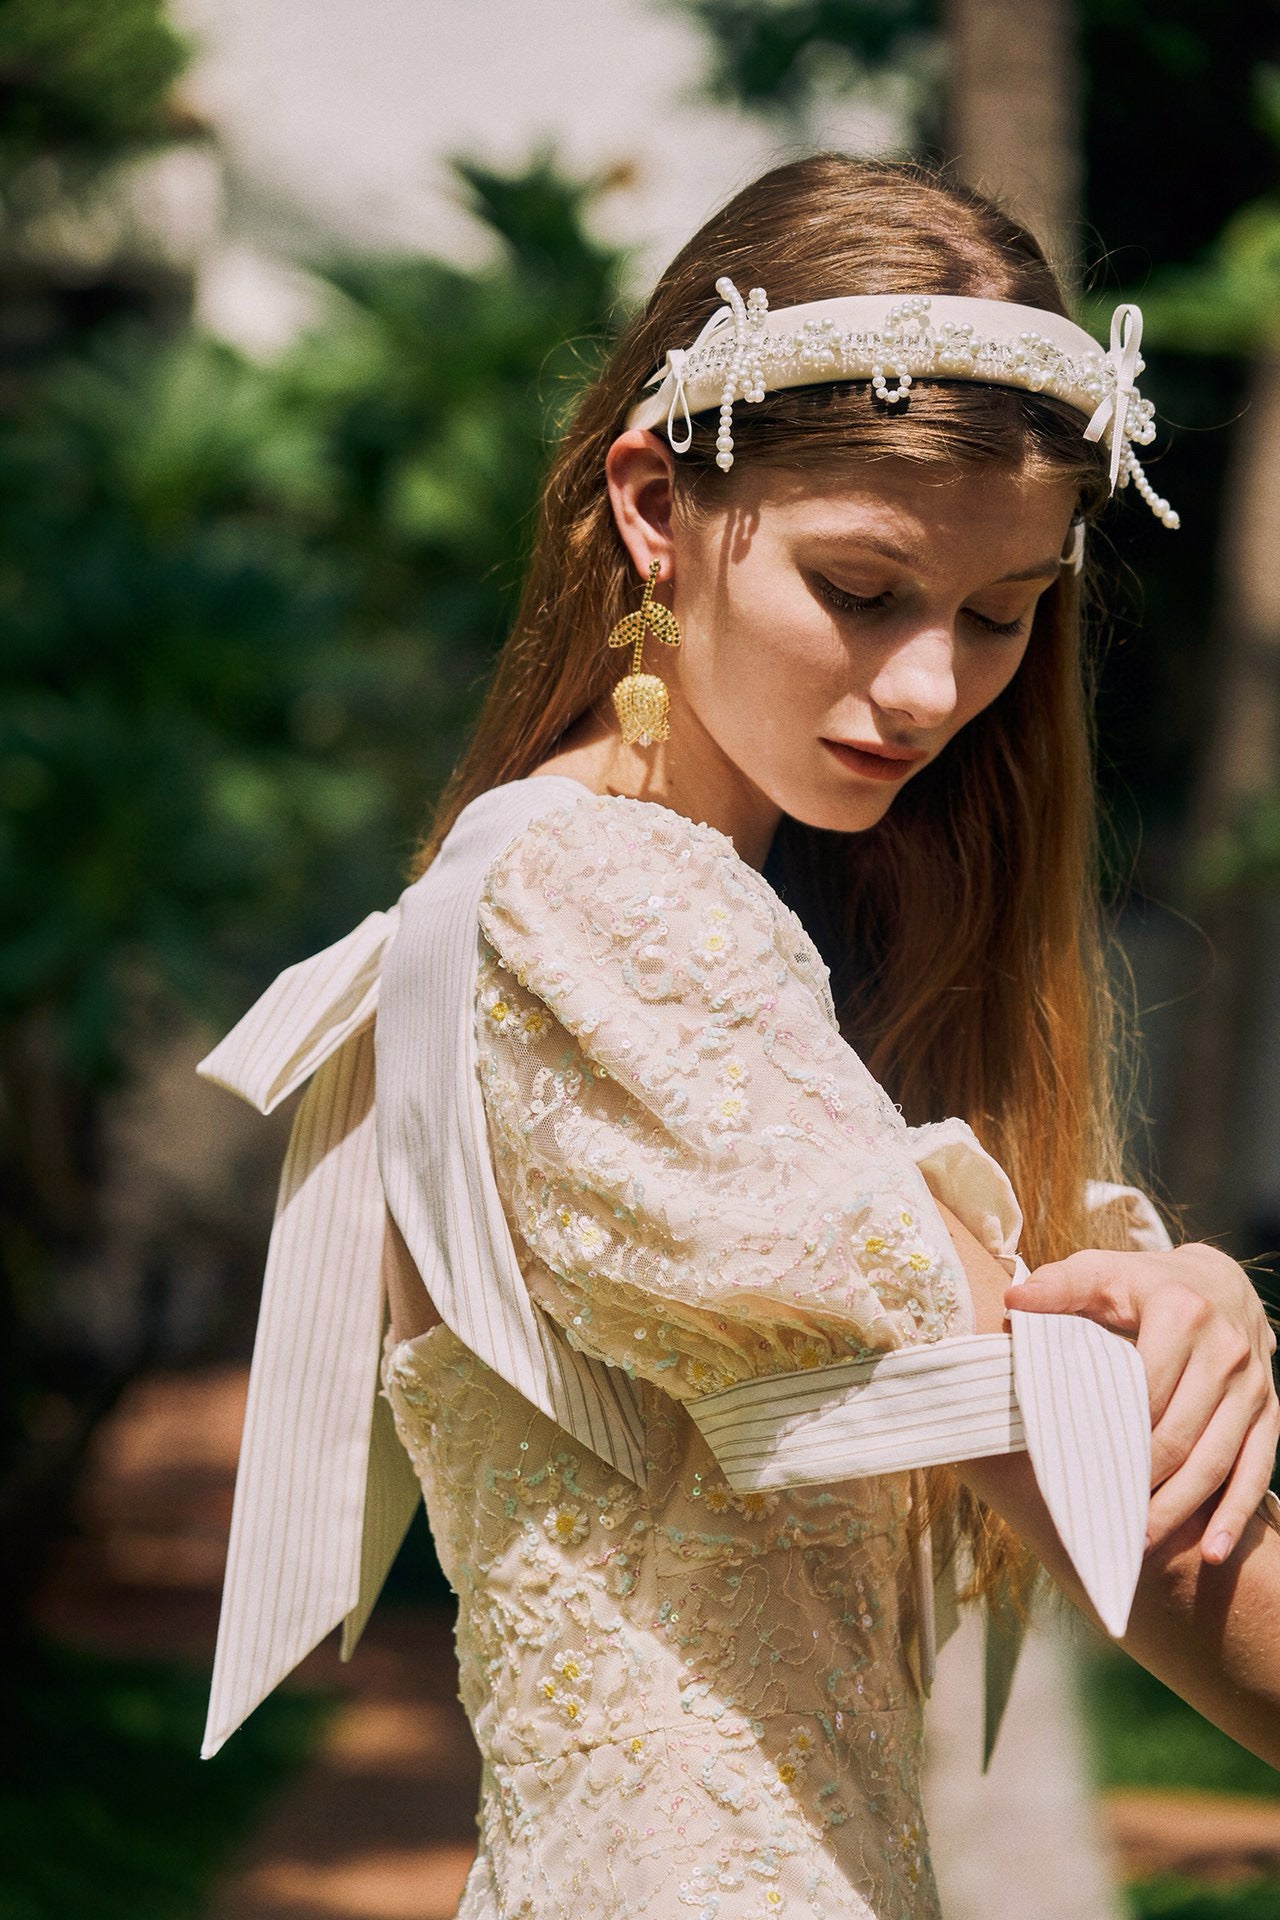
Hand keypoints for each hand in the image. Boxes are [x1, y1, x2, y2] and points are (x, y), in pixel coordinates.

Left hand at [1008, 1243, 1278, 1563]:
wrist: (1221, 1282)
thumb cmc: (1145, 1283)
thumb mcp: (1102, 1272)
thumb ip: (1059, 1287)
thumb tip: (1013, 1302)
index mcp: (1182, 1313)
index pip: (1144, 1387)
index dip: (1112, 1430)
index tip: (1079, 1466)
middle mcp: (1226, 1350)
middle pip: (1179, 1432)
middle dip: (1141, 1480)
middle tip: (1102, 1518)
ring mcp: (1253, 1385)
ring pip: (1216, 1459)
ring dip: (1180, 1508)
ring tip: (1139, 1542)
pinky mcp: (1269, 1410)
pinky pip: (1256, 1467)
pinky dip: (1238, 1513)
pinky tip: (1214, 1552)